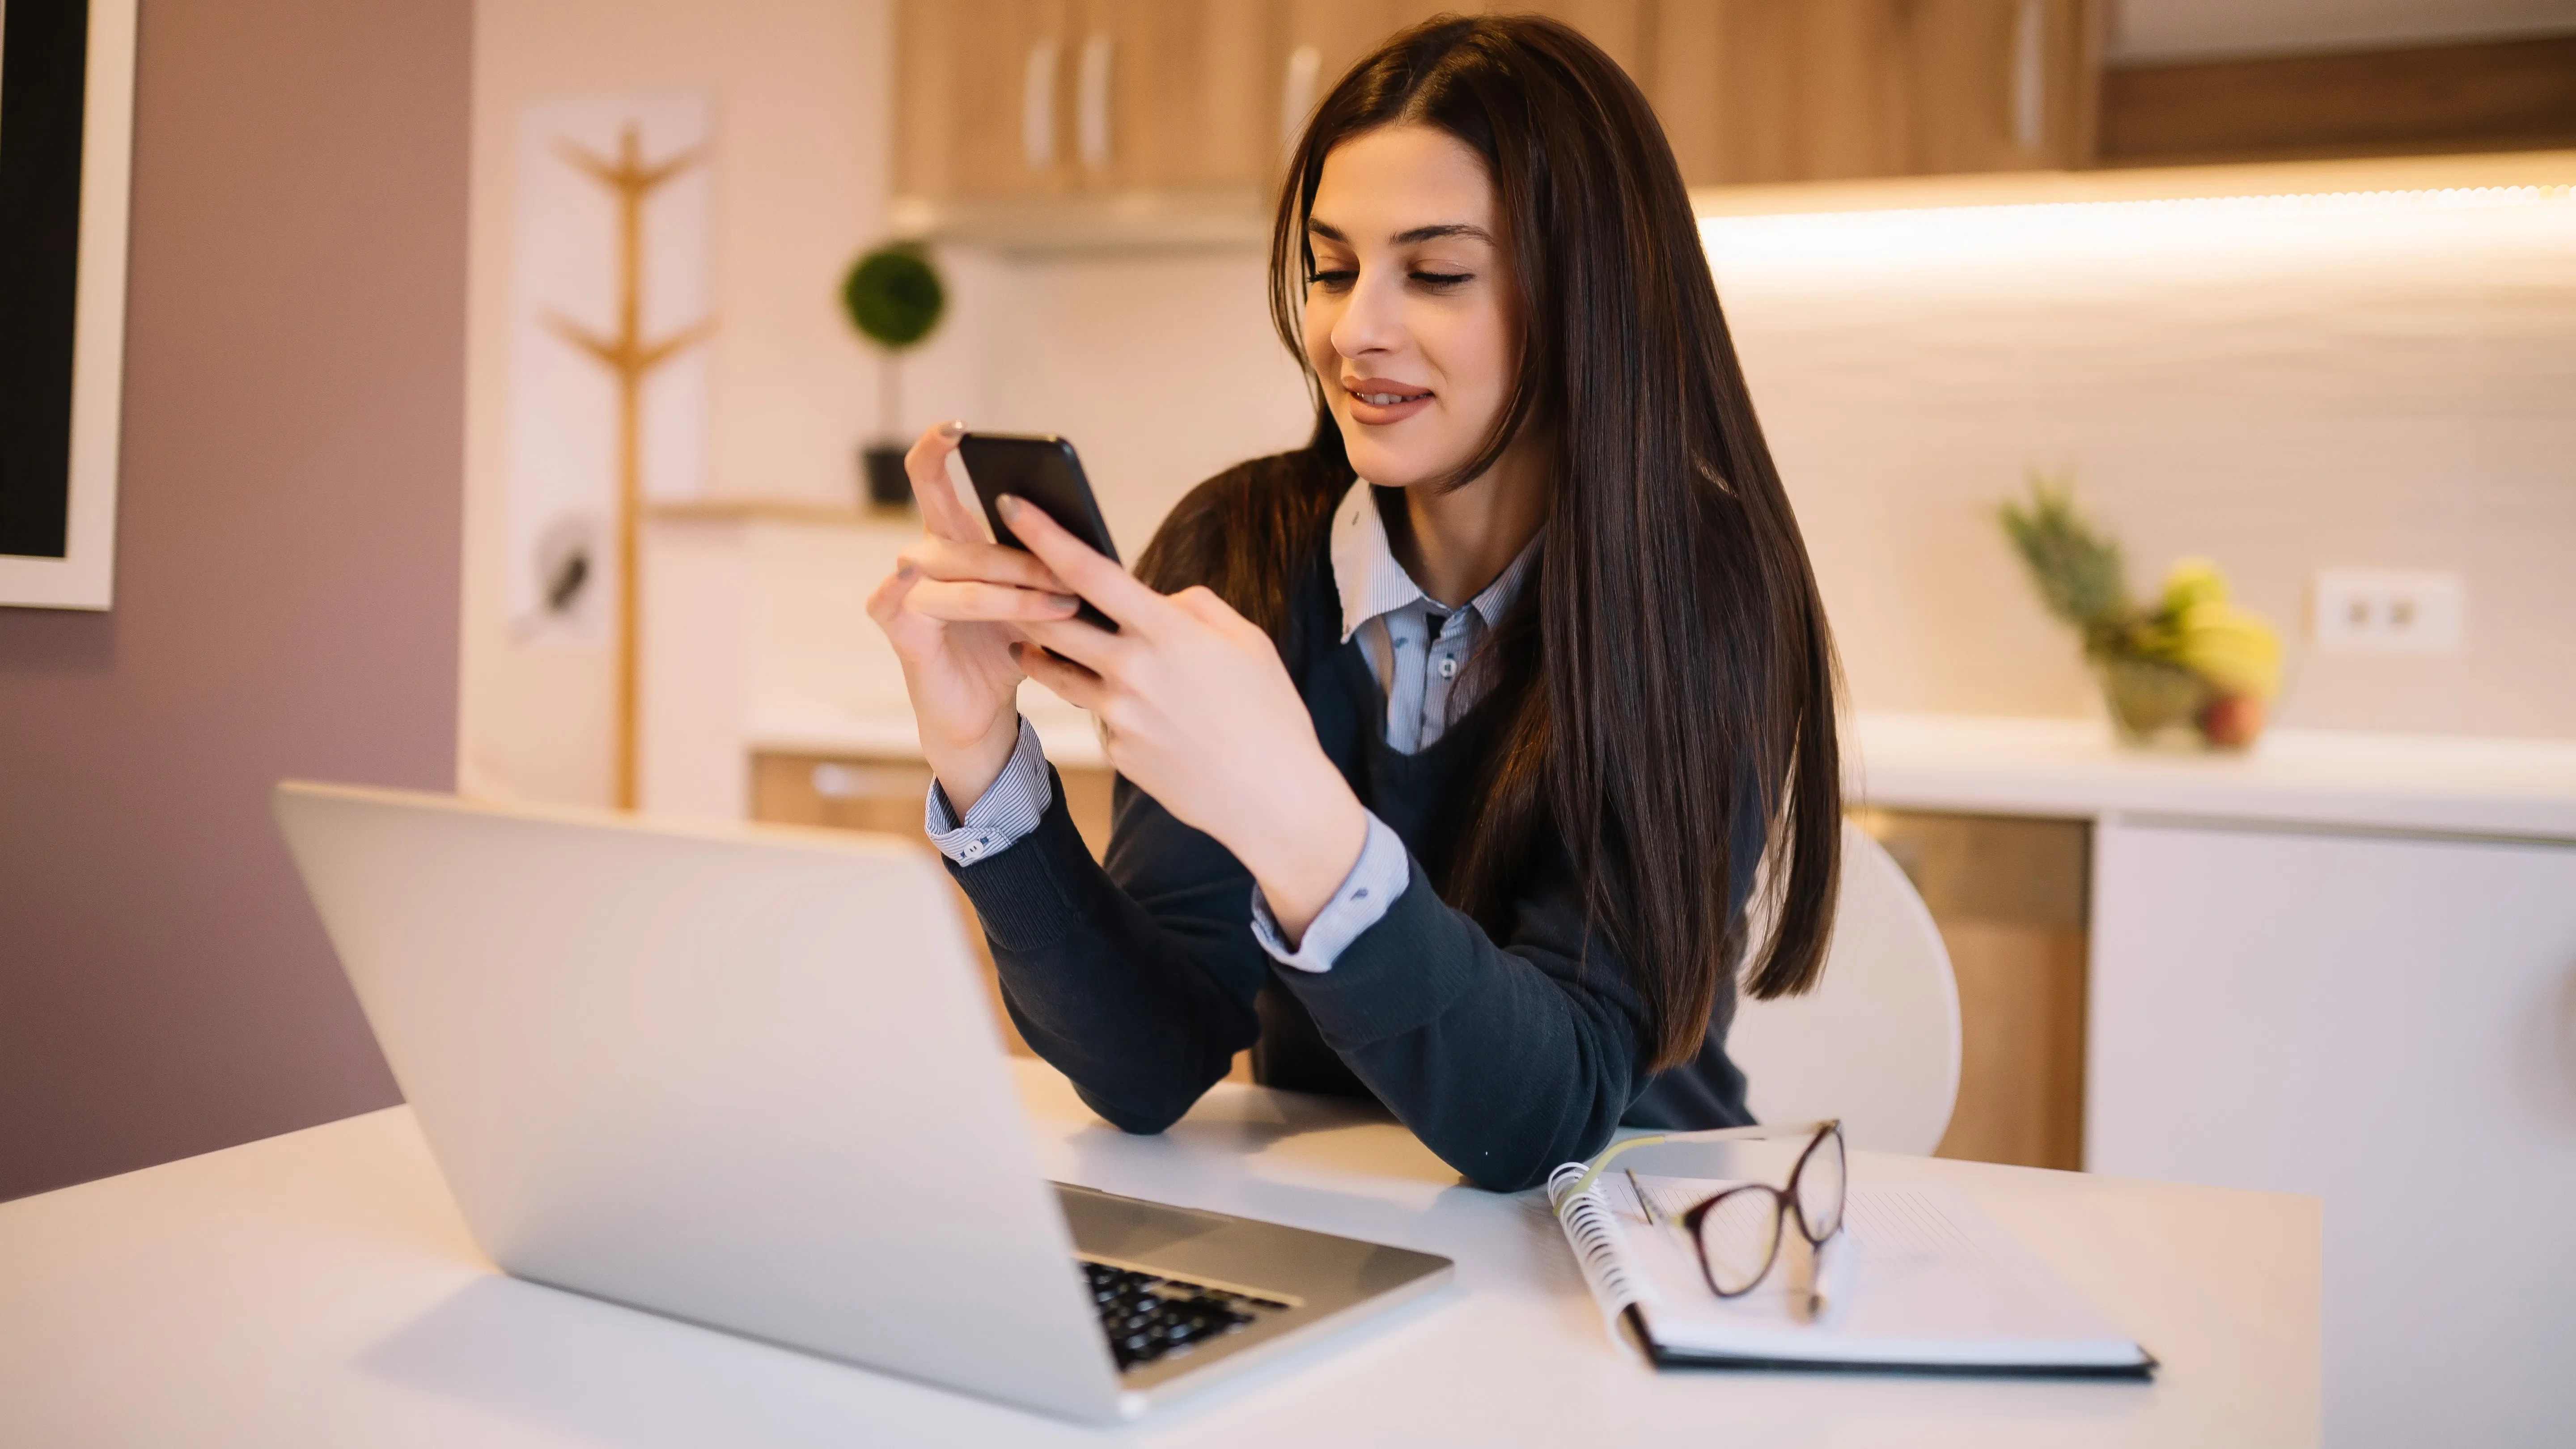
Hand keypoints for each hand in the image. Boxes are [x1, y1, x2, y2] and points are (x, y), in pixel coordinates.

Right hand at [865, 422, 1083, 811]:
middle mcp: (924, 559)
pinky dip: (927, 596)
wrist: (984, 714)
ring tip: (1060, 607)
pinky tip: (928, 585)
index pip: (933, 482)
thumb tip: (1096, 546)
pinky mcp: (902, 631)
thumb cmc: (1012, 651)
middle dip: (1020, 553)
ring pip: (951, 572)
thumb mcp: (1039, 601)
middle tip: (1071, 574)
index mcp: (954, 542)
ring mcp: (908, 594)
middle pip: (958, 531)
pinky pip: (906, 603)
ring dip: (1008, 588)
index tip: (961, 428)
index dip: (937, 450)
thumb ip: (1051, 569)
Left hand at [997, 496, 1368, 941]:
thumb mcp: (1249, 643)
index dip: (1046, 536)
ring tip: (1028, 644)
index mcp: (1169, 633)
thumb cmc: (1270, 715)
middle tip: (1001, 579)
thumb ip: (1197, 608)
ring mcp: (1120, 716)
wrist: (1274, 799)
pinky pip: (1097, 717)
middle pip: (1053, 623)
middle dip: (1022, 597)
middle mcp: (1134, 672)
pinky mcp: (1116, 752)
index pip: (1090, 573)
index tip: (1014, 507)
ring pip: (1059, 673)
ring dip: (1039, 654)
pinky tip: (1128, 712)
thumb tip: (1159, 599)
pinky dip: (1102, 706)